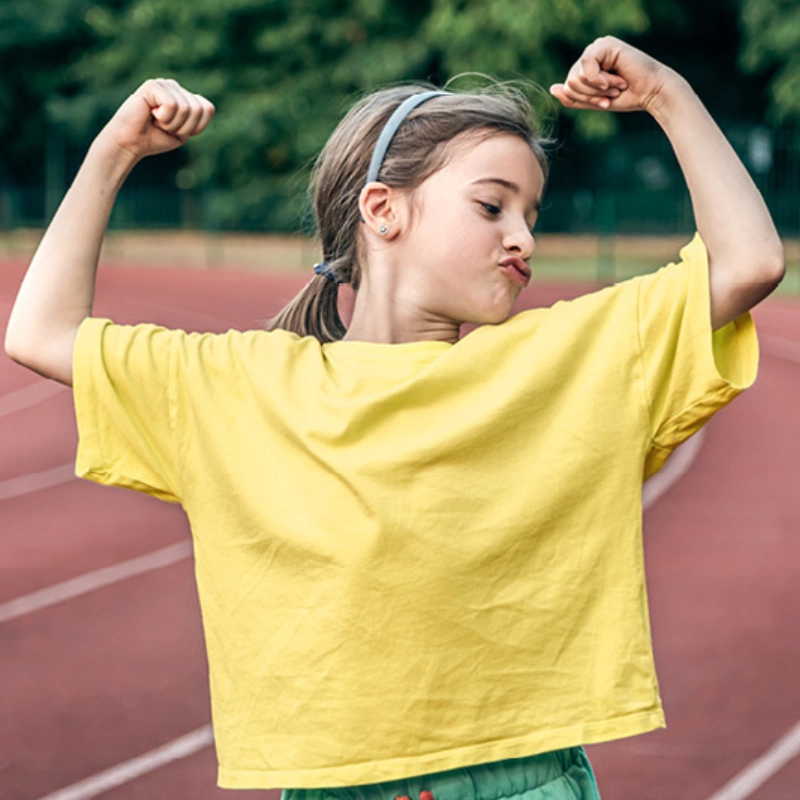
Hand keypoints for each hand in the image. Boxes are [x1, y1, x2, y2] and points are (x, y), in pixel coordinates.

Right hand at [97, 78, 214, 161]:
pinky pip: (172, 105)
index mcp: (184, 97)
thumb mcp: (183, 132)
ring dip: (172, 124)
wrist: (131, 143)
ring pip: (186, 108)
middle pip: (198, 109)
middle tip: (165, 127)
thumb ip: (197, 119)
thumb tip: (207, 106)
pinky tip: (150, 114)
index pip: (207, 108)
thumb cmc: (155, 138)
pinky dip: (163, 118)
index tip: (178, 131)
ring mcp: (164, 84)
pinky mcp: (153, 85)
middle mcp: (175, 87)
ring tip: (157, 121)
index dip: (196, 127)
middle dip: (184, 127)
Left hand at [550, 37, 675, 114]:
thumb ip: (573, 98)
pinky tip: (616, 78)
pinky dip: (600, 79)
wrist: (650, 93)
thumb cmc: (625, 97)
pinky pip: (587, 66)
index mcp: (585, 67)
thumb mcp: (594, 102)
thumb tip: (553, 88)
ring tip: (616, 84)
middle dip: (590, 95)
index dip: (584, 100)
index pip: (567, 87)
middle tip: (611, 92)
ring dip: (597, 89)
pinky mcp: (606, 44)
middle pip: (570, 83)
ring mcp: (597, 47)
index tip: (604, 102)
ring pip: (576, 77)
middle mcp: (590, 55)